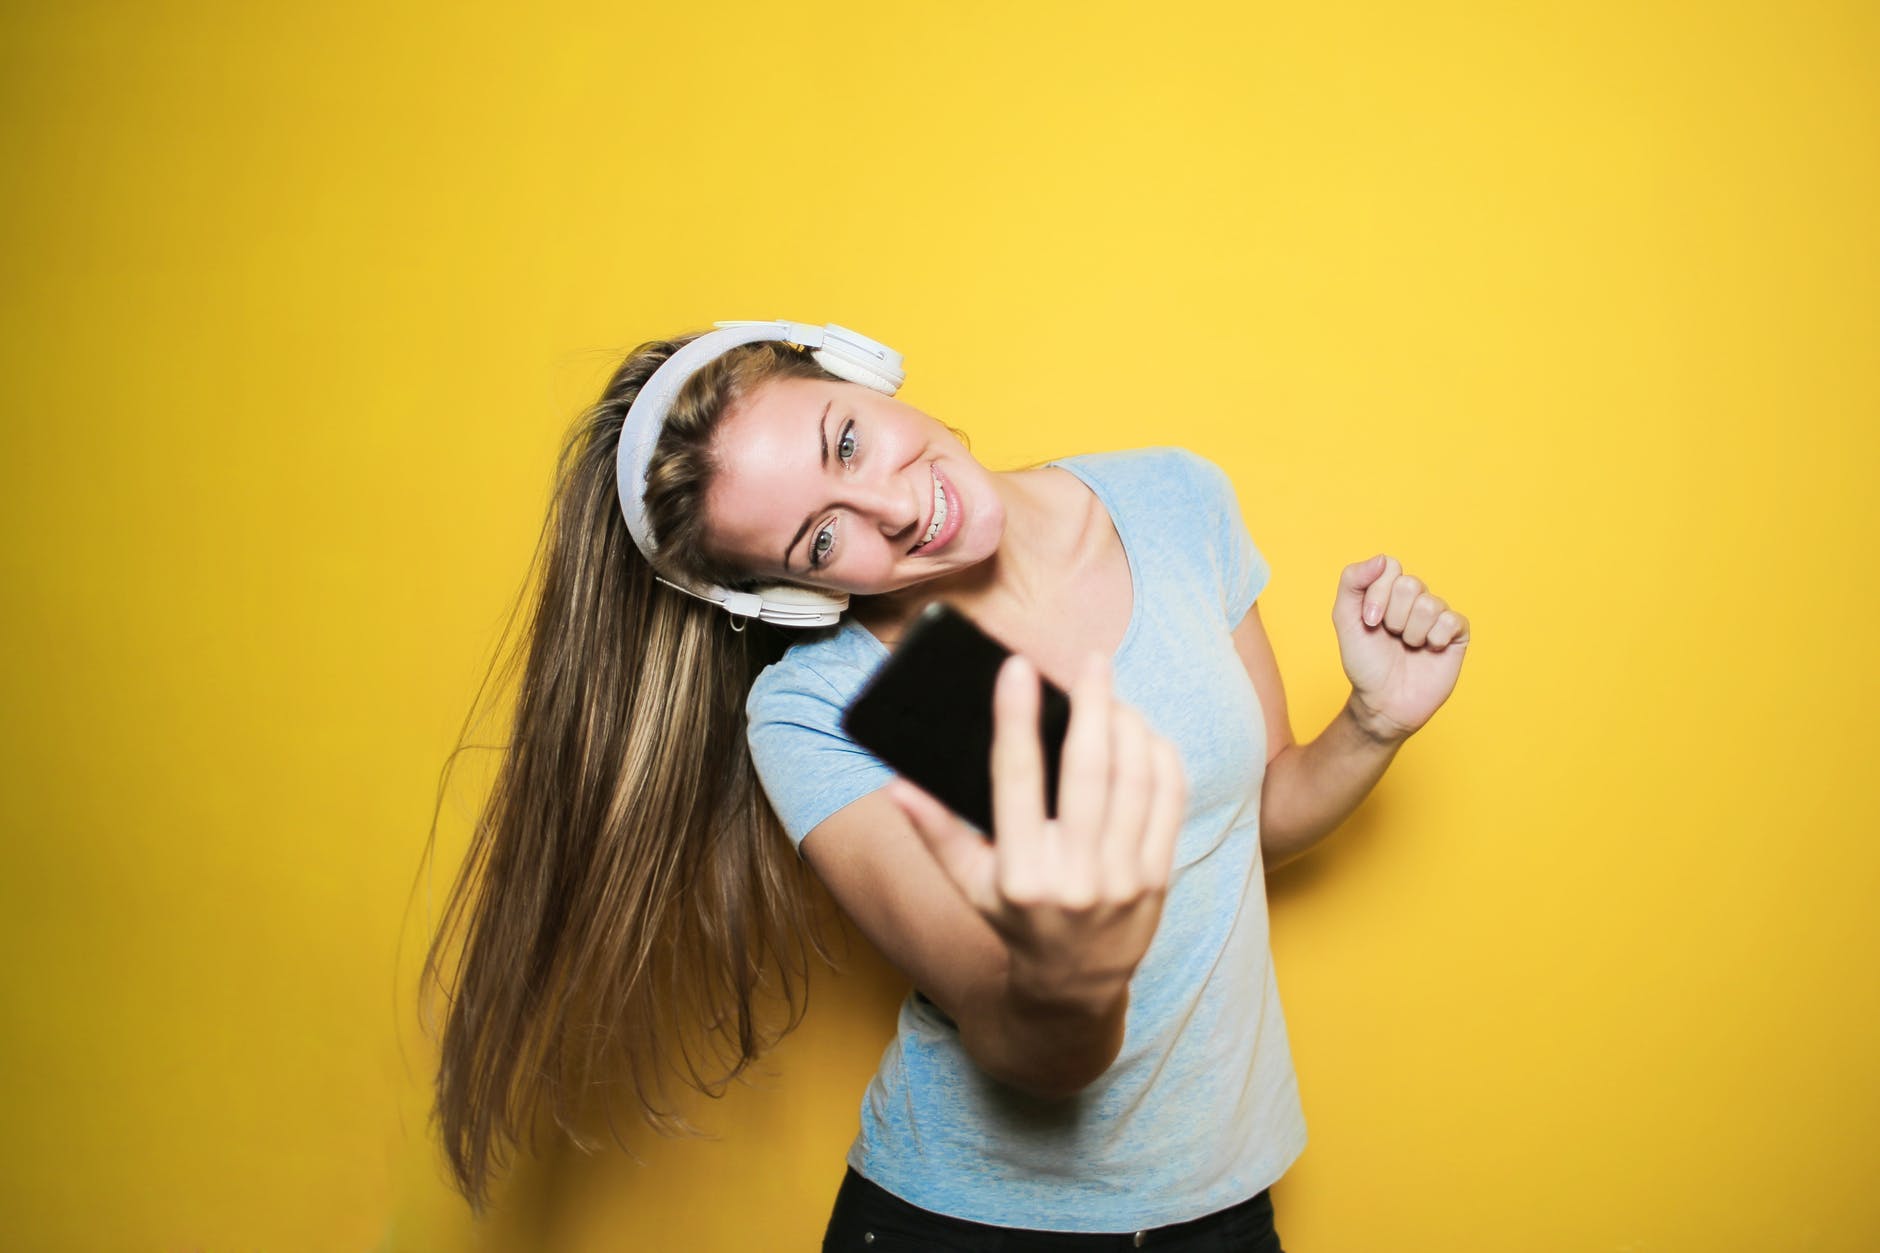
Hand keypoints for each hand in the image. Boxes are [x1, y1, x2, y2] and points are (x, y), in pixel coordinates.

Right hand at [886, 651, 1186, 1013]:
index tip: (1017, 668)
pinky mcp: (1158, 878)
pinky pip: (1169, 800)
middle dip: (1092, 706)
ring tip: (1114, 697)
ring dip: (1128, 725)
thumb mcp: (969, 887)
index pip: (1015, 780)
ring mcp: (1123, 879)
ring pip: (1135, 778)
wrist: (1075, 986)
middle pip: (1089, 770)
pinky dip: (1159, 757)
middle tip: (1091, 662)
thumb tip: (895, 783)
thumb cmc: (1015, 922)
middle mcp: (1074, 876)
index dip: (1015, 719)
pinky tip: (1143, 734)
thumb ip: (935, 833)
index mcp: (1019, 874)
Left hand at [1334, 553, 1471, 742]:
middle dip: (1393, 617)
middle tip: (1390, 637)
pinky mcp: (1457, 634)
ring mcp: (1437, 615)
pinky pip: (1451, 621)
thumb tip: (1382, 558)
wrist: (1383, 702)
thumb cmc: (1365, 663)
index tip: (1370, 622)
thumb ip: (1352, 582)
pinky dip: (1434, 640)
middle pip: (1411, 584)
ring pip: (1429, 605)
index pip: (1390, 567)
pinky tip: (1428, 651)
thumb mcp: (1345, 621)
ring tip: (1408, 647)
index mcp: (1389, 591)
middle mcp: (1415, 599)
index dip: (1379, 594)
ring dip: (1411, 633)